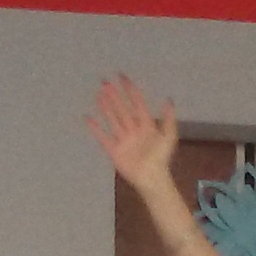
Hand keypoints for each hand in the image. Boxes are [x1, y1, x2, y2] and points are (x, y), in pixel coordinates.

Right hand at [85, 76, 179, 192]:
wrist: (151, 178)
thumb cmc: (161, 158)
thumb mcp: (169, 137)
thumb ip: (168, 119)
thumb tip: (168, 99)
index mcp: (146, 124)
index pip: (136, 103)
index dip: (130, 90)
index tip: (122, 77)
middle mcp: (133, 129)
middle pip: (122, 109)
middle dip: (114, 96)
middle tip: (105, 82)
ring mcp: (122, 139)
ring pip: (112, 119)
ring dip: (105, 106)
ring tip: (98, 94)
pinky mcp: (113, 150)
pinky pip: (102, 137)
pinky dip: (95, 128)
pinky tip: (87, 118)